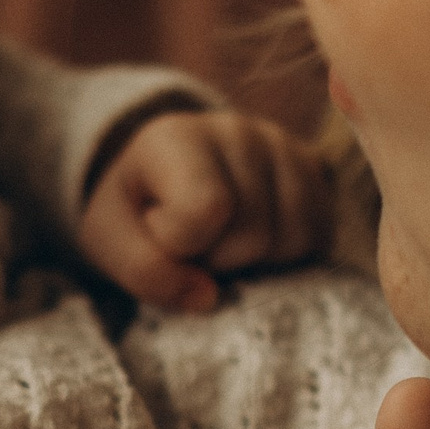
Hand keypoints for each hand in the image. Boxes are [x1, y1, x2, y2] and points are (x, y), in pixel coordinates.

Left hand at [78, 109, 334, 311]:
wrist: (164, 178)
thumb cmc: (135, 210)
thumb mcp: (110, 239)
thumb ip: (143, 269)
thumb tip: (207, 297)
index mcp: (175, 138)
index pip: (203, 212)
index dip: (180, 246)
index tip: (159, 232)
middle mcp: (237, 131)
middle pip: (253, 235)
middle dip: (219, 259)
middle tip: (193, 243)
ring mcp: (282, 145)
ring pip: (294, 239)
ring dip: (256, 261)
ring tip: (223, 239)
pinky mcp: (313, 166)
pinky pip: (320, 235)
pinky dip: (288, 255)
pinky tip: (256, 240)